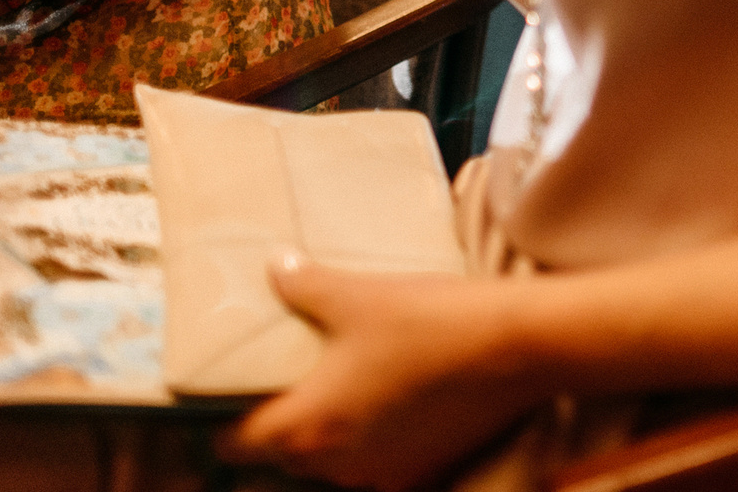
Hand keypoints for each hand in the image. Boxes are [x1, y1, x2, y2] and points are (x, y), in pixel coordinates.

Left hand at [218, 257, 548, 489]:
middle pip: (282, 456)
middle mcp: (337, 463)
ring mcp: (382, 473)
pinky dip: (374, 440)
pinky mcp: (423, 469)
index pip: (232, 444)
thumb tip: (276, 267)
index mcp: (307, 426)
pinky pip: (378, 464)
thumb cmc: (431, 322)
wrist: (518, 347)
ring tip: (343, 383)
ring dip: (329, 434)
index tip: (226, 391)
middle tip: (288, 375)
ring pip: (331, 463)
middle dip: (279, 423)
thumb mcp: (359, 295)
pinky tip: (391, 399)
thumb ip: (305, 286)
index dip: (220, 420)